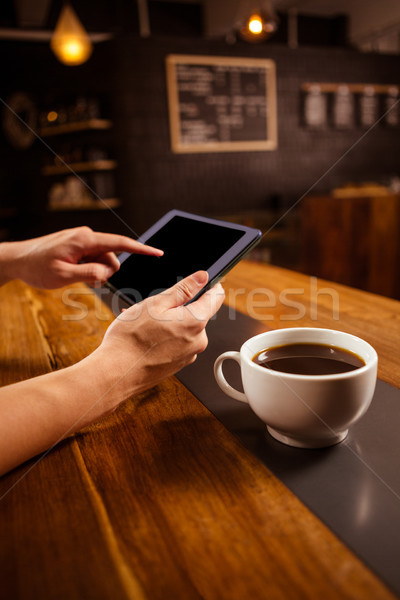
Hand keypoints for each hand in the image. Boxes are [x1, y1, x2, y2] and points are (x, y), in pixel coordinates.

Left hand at [0, 226, 162, 288]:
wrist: (18, 259)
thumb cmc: (37, 267)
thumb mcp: (62, 276)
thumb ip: (88, 275)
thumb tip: (107, 272)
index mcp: (85, 240)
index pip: (121, 243)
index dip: (142, 249)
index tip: (159, 253)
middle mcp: (86, 236)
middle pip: (112, 257)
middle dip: (105, 272)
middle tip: (85, 281)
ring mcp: (82, 240)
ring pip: (103, 260)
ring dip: (95, 272)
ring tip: (74, 276)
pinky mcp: (78, 245)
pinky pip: (93, 259)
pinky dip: (89, 269)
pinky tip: (73, 272)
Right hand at [94, 270, 224, 407]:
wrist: (116, 373)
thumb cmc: (132, 338)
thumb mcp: (156, 303)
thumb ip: (184, 289)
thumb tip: (202, 277)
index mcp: (196, 322)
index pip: (215, 297)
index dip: (209, 285)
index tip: (199, 281)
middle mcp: (198, 341)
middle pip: (196, 314)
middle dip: (178, 307)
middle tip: (154, 307)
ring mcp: (188, 355)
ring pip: (183, 329)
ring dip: (168, 322)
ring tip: (143, 324)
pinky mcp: (178, 365)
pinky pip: (176, 344)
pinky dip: (164, 337)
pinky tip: (144, 337)